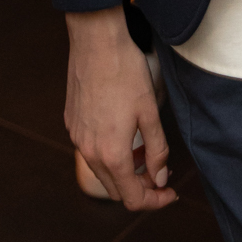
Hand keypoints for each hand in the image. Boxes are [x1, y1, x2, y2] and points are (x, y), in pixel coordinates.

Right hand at [65, 8, 175, 210]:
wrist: (96, 40)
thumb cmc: (126, 72)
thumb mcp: (150, 112)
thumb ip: (157, 151)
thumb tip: (159, 179)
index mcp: (111, 154)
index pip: (132, 198)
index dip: (155, 200)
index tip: (170, 192)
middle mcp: (89, 151)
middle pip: (115, 189)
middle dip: (140, 186)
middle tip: (160, 169)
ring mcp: (76, 136)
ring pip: (102, 170)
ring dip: (124, 169)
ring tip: (143, 150)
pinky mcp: (71, 121)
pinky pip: (90, 148)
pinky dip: (108, 151)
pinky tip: (122, 131)